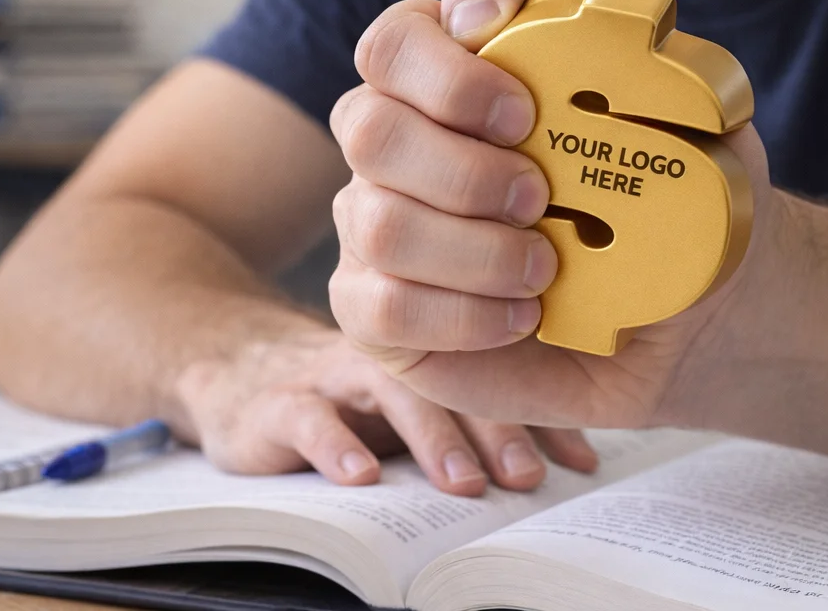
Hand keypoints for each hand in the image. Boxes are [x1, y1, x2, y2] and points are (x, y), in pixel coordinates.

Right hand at [174, 328, 596, 495]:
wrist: (243, 367)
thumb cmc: (351, 390)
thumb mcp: (420, 400)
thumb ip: (488, 416)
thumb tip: (584, 458)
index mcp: (430, 344)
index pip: (495, 372)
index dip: (538, 414)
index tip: (581, 463)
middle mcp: (388, 351)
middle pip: (449, 380)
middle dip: (492, 429)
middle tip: (529, 477)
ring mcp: (334, 372)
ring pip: (386, 393)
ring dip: (428, 438)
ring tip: (462, 483)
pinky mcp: (282, 402)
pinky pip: (308, 419)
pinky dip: (334, 445)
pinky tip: (362, 476)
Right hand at [329, 0, 777, 430]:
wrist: (670, 316)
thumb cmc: (660, 204)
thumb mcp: (678, 122)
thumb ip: (640, 62)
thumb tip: (571, 31)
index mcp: (453, 74)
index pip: (399, 37)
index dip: (445, 68)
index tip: (524, 111)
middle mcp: (397, 139)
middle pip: (365, 122)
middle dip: (460, 166)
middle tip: (539, 197)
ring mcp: (374, 222)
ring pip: (373, 221)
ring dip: (474, 250)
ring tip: (545, 269)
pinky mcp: (372, 307)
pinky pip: (376, 306)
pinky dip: (461, 315)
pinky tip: (521, 316)